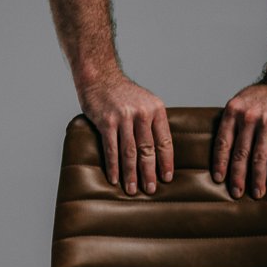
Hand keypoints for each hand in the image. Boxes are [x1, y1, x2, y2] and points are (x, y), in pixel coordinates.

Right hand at [80, 74, 173, 195]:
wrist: (99, 76)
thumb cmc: (122, 93)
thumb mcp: (144, 102)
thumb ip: (152, 123)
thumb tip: (159, 151)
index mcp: (156, 109)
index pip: (164, 141)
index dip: (166, 161)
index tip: (167, 178)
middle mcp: (142, 113)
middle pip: (147, 150)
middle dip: (149, 172)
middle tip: (151, 190)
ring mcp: (124, 117)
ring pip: (130, 152)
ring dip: (131, 174)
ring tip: (132, 190)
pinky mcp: (106, 121)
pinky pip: (111, 148)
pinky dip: (113, 166)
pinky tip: (115, 178)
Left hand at [211, 79, 266, 198]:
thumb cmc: (264, 94)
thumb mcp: (241, 101)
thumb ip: (234, 121)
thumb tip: (224, 148)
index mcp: (233, 111)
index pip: (222, 142)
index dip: (220, 162)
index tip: (219, 178)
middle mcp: (247, 118)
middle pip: (240, 153)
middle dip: (237, 176)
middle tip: (236, 193)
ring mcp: (265, 123)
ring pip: (259, 157)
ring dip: (258, 178)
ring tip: (257, 193)